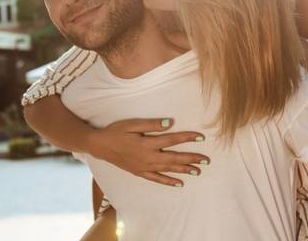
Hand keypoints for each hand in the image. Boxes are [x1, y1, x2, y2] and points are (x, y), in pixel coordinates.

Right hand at [88, 118, 209, 186]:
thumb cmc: (116, 131)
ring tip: (198, 171)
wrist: (100, 146)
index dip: (187, 138)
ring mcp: (144, 167)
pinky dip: (168, 181)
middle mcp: (148, 157)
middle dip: (191, 159)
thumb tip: (170, 123)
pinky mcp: (140, 172)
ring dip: (184, 170)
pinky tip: (179, 183)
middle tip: (206, 160)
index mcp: (147, 144)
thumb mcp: (132, 124)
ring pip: (168, 170)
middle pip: (174, 158)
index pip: (172, 140)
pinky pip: (157, 179)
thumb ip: (152, 124)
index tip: (201, 137)